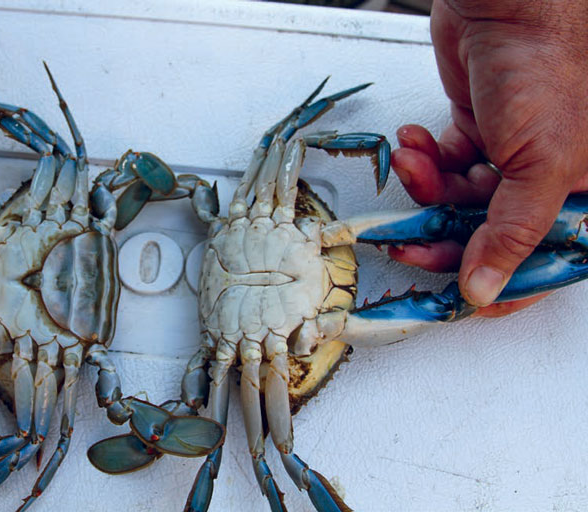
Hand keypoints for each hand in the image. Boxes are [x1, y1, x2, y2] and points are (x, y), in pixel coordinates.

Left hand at [389, 0, 587, 315]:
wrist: (511, 5)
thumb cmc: (546, 69)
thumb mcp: (541, 165)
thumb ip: (512, 232)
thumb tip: (485, 289)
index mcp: (583, 194)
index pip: (545, 261)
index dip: (506, 286)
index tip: (463, 303)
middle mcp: (549, 179)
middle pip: (491, 235)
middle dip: (443, 237)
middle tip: (408, 244)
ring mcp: (511, 156)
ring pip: (458, 201)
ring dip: (427, 190)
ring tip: (412, 165)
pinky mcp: (477, 132)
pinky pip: (443, 166)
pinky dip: (422, 162)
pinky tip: (412, 144)